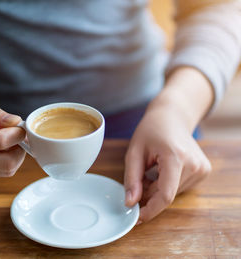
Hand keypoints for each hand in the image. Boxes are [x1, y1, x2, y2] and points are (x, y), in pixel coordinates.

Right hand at [0, 67, 25, 176]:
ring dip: (15, 157)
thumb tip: (15, 122)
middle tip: (20, 134)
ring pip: (3, 172)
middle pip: (4, 164)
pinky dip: (6, 161)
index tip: (21, 125)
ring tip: (12, 139)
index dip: (17, 135)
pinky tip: (4, 145)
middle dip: (20, 150)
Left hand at [124, 67, 214, 223]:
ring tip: (149, 171)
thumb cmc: (151, 130)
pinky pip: (179, 188)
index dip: (150, 209)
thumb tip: (130, 203)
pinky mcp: (204, 171)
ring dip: (157, 190)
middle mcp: (194, 164)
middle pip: (167, 194)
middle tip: (137, 183)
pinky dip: (166, 186)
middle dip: (149, 196)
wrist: (172, 117)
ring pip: (173, 194)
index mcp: (175, 157)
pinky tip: (160, 171)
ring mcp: (202, 168)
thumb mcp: (134, 151)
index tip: (136, 217)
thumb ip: (131, 179)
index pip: (165, 194)